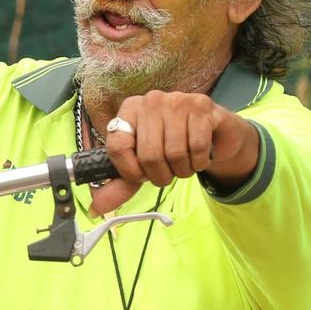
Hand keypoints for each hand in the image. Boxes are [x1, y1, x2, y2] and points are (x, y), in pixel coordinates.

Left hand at [90, 90, 260, 214]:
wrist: (213, 134)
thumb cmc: (172, 148)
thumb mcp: (142, 166)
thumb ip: (120, 185)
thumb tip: (97, 208)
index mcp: (129, 110)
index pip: (117, 146)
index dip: (130, 170)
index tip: (141, 175)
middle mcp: (150, 101)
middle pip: (148, 155)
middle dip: (161, 176)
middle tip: (169, 172)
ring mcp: (177, 100)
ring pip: (175, 153)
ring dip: (183, 171)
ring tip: (185, 162)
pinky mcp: (202, 106)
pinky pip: (197, 147)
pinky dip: (200, 162)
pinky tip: (199, 155)